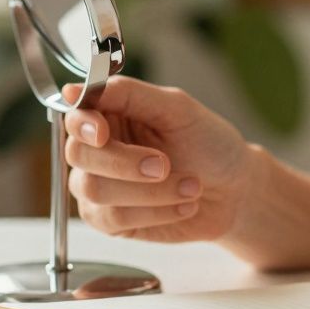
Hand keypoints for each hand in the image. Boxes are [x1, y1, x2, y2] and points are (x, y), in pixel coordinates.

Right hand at [61, 76, 254, 242]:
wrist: (235, 191)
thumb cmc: (209, 145)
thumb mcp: (177, 109)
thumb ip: (128, 94)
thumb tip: (75, 88)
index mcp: (111, 114)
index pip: (75, 115)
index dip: (84, 124)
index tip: (103, 132)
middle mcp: (99, 150)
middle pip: (79, 155)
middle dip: (125, 163)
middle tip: (164, 164)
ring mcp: (100, 186)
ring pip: (95, 189)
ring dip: (150, 191)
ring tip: (190, 187)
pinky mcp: (111, 220)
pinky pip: (113, 218)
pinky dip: (155, 211)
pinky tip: (182, 205)